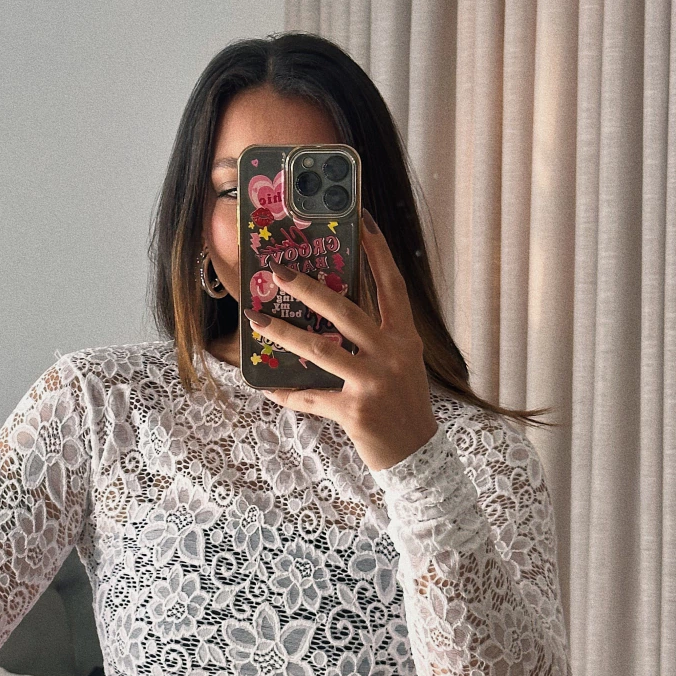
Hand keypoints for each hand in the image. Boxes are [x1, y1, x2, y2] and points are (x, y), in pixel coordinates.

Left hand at [243, 209, 439, 472]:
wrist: (417, 456)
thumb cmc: (402, 404)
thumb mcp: (400, 364)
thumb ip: (375, 338)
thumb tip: (329, 313)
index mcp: (404, 338)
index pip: (392, 285)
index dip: (378, 252)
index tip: (362, 219)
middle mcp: (392, 355)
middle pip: (346, 311)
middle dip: (310, 289)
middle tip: (279, 273)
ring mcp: (374, 383)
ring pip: (321, 350)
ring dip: (284, 333)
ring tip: (257, 319)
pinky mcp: (356, 411)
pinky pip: (312, 397)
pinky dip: (288, 393)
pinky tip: (267, 386)